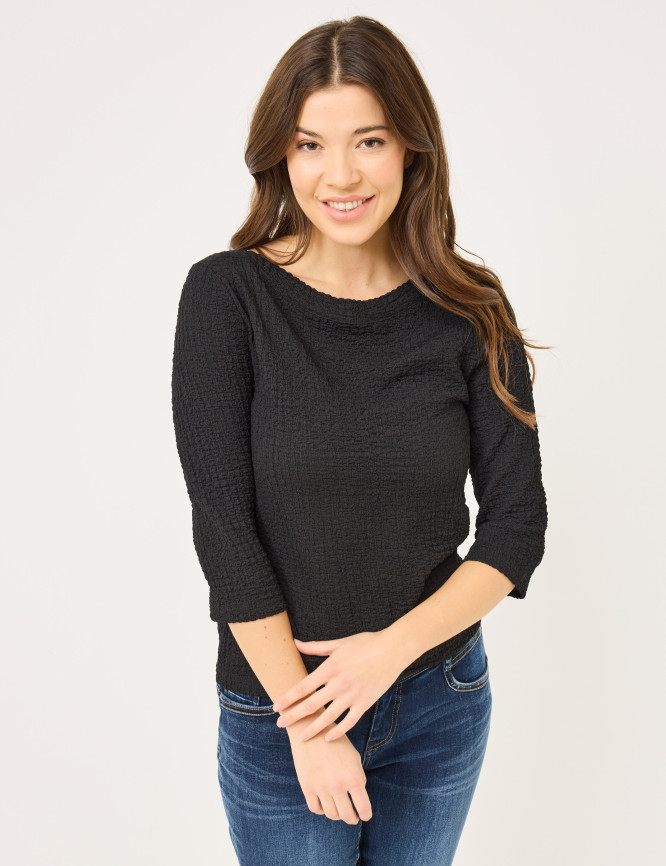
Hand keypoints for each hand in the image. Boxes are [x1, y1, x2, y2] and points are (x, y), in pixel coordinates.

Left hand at [273, 629, 406, 742]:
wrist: (393, 649)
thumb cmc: (365, 643)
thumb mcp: (338, 644)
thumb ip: (315, 647)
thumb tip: (295, 643)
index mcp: (330, 668)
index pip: (303, 687)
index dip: (289, 698)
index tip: (276, 706)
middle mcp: (339, 684)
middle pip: (311, 704)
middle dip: (294, 716)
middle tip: (280, 724)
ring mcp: (352, 695)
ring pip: (328, 717)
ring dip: (313, 728)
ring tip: (301, 737)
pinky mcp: (365, 703)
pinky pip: (349, 722)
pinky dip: (338, 731)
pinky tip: (328, 738)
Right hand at [289, 721, 372, 823]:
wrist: (310, 729)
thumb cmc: (335, 741)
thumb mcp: (353, 756)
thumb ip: (358, 777)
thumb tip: (358, 795)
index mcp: (353, 777)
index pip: (364, 808)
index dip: (366, 814)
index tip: (365, 816)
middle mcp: (338, 785)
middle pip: (347, 816)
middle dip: (352, 818)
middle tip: (353, 817)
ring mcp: (321, 788)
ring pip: (332, 815)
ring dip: (338, 815)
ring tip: (339, 810)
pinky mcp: (307, 787)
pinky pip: (315, 808)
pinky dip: (322, 810)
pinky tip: (325, 803)